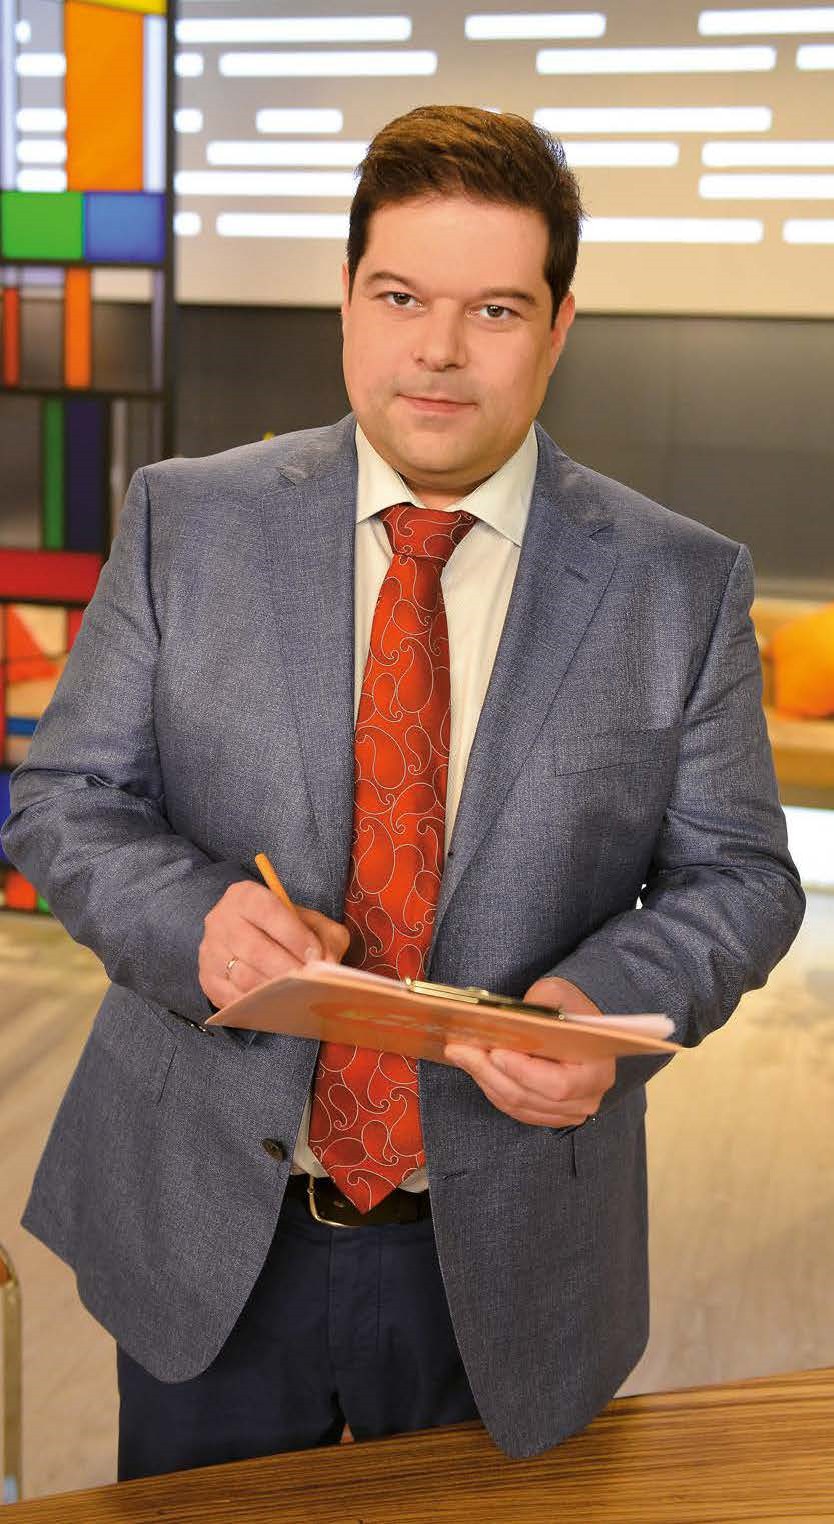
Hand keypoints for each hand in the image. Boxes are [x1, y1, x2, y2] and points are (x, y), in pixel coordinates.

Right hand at [199, 880, 349, 1009]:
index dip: (294, 936)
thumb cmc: (284, 928)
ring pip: (242, 976)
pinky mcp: (207, 978)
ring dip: (273, 990)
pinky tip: (276, 1005)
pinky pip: (231, 997)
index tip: (314, 956)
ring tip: (295, 995)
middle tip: (308, 982)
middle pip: (254, 948)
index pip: (269, 912)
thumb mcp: (310, 922)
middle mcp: (221, 920)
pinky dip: (256, 1005)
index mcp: (245, 896)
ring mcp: (210, 950)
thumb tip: (328, 964)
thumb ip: (325, 937)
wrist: (249, 935)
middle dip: (286, 968)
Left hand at [443, 976, 614, 1127]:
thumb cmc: (571, 1008)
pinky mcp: (549, 1114)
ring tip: (461, 1055)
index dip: (523, 1072)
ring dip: (485, 1080)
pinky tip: (475, 1067)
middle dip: (489, 1073)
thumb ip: (539, 1001)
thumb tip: (506, 1016)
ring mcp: (568, 1112)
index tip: (494, 1052)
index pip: (557, 1085)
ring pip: (517, 1105)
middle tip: (460, 1050)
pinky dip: (492, 1088)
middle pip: (528, 1097)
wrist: (581, 1024)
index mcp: (597, 1072)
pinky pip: (516, 1109)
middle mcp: (586, 1099)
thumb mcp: (559, 993)